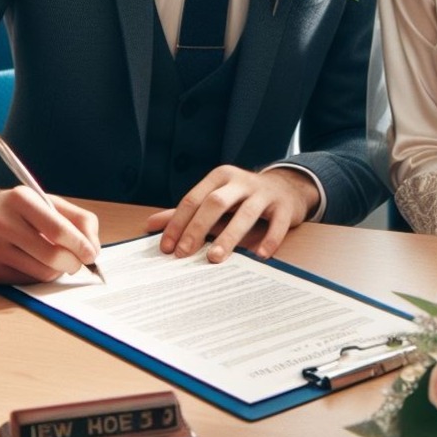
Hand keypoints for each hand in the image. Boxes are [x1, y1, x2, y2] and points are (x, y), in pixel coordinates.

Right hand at [0, 185, 100, 283]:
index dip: (80, 245)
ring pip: (40, 272)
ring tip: (58, 262)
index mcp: (20, 199)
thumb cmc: (17, 211)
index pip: (58, 228)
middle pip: (51, 255)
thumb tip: (94, 249)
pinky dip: (38, 276)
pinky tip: (34, 263)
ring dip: (57, 271)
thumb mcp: (46, 202)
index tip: (92, 254)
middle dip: (72, 263)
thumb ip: (78, 219)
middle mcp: (2, 222)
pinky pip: (25, 281)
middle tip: (78, 263)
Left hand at [146, 165, 319, 263]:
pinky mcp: (285, 206)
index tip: (167, 248)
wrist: (286, 187)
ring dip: (229, 236)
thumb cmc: (243, 197)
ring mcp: (265, 193)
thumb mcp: (215, 198)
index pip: (194, 199)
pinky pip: (277, 223)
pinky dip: (269, 239)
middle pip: (216, 203)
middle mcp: (241, 182)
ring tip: (214, 258)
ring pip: (246, 213)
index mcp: (220, 178)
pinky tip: (259, 255)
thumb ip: (185, 212)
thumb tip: (150, 225)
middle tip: (184, 254)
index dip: (178, 223)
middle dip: (198, 228)